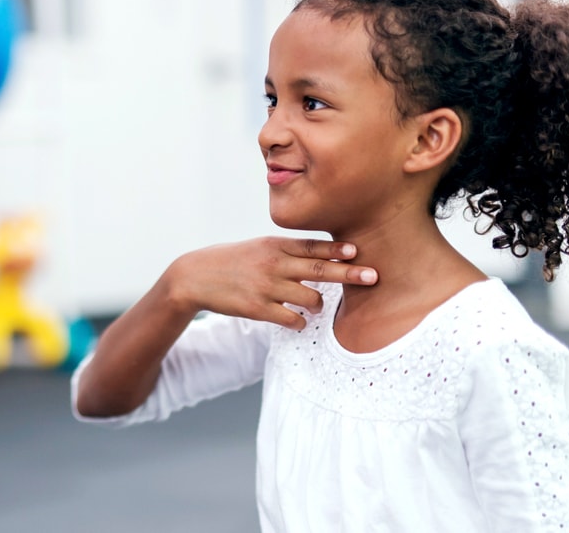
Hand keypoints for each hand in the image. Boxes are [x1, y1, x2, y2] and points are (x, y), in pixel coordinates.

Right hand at [162, 237, 377, 330]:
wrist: (195, 276)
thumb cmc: (231, 261)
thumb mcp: (258, 247)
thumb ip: (287, 251)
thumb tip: (323, 255)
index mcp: (274, 245)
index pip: (312, 246)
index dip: (337, 249)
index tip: (358, 251)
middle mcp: (273, 264)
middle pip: (319, 269)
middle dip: (349, 273)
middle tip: (374, 276)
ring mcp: (266, 287)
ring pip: (310, 299)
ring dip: (319, 304)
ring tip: (315, 305)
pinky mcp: (258, 308)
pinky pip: (292, 319)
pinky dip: (300, 322)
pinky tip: (298, 320)